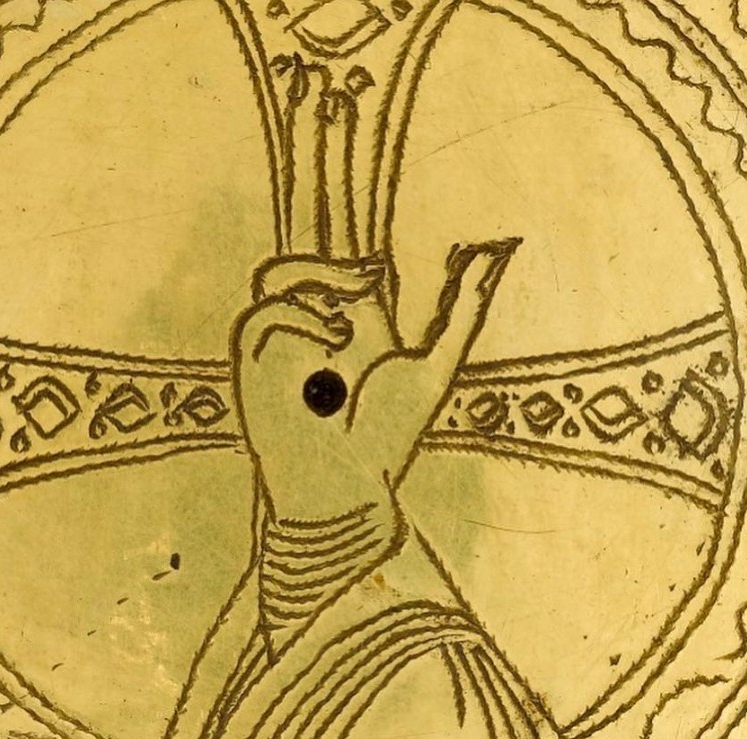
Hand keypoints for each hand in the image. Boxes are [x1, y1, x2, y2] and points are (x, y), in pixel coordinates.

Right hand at [231, 240, 519, 521]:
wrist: (343, 485)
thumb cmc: (386, 439)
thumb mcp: (434, 369)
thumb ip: (463, 314)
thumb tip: (492, 256)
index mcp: (354, 327)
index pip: (345, 268)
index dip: (353, 245)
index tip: (380, 248)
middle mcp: (315, 329)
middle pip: (305, 263)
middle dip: (330, 257)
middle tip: (368, 280)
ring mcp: (282, 343)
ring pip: (274, 278)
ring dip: (312, 278)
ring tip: (347, 310)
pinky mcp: (253, 362)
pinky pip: (262, 316)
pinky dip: (296, 317)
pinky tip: (332, 339)